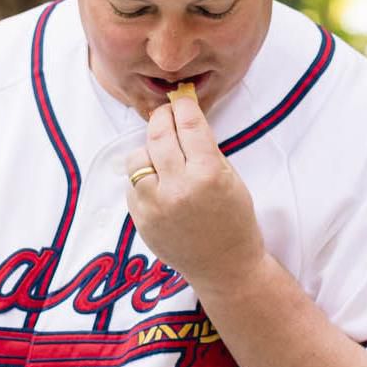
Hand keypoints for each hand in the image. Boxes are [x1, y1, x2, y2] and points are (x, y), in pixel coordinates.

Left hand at [125, 87, 264, 294]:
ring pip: (137, 159)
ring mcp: (155, 206)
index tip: (181, 100)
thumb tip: (183, 120)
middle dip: (161, 119)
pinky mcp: (141, 220)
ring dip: (149, 151)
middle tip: (166, 114)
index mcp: (207, 175)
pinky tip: (159, 182)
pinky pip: (133, 185)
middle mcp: (177, 189)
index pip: (189, 126)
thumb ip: (205, 150)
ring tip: (162, 154)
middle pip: (158, 136)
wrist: (224, 266)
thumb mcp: (230, 179)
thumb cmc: (234, 221)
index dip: (183, 107)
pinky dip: (143, 178)